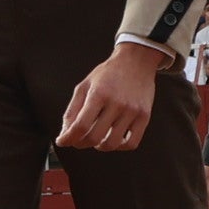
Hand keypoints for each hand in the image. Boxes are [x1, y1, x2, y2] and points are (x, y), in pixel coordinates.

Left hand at [55, 40, 170, 152]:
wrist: (136, 62)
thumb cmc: (107, 74)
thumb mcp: (84, 86)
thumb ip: (72, 110)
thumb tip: (65, 135)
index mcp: (98, 94)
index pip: (80, 126)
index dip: (68, 138)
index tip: (63, 141)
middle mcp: (116, 103)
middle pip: (94, 137)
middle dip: (81, 143)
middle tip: (78, 140)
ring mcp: (132, 111)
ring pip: (112, 144)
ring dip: (99, 146)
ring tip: (96, 139)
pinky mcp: (144, 116)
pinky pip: (131, 143)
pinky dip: (119, 147)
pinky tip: (113, 138)